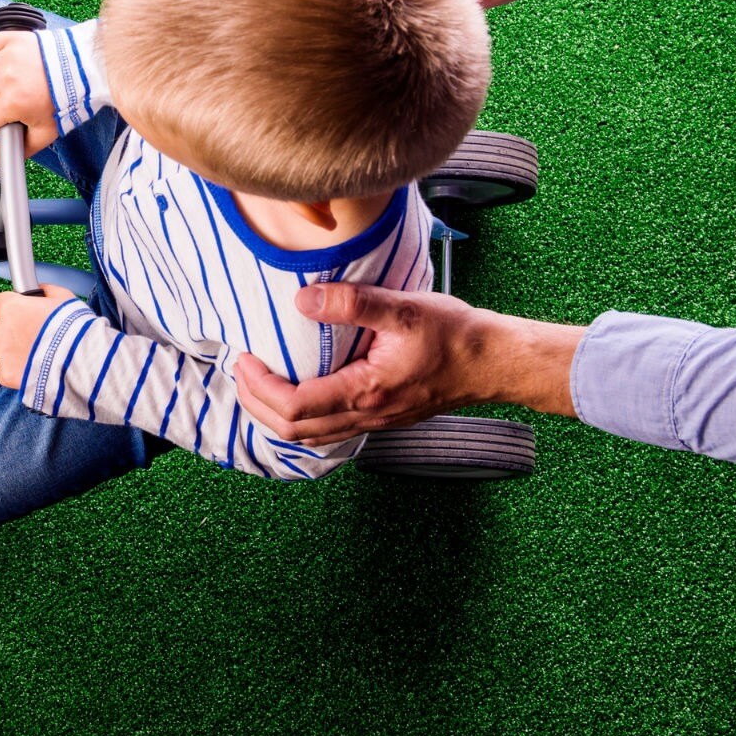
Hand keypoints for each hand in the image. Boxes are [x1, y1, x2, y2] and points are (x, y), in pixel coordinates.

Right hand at [0, 31, 57, 157]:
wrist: (85, 70)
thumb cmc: (66, 101)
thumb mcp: (46, 131)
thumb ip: (21, 147)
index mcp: (13, 102)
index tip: (5, 120)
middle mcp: (7, 78)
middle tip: (10, 103)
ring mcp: (8, 56)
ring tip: (8, 83)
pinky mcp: (12, 39)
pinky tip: (3, 64)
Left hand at [0, 284, 77, 388]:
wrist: (79, 360)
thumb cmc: (73, 328)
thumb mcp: (64, 298)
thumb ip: (47, 291)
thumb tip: (41, 290)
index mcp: (12, 307)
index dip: (10, 307)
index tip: (21, 311)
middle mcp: (2, 329)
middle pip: (2, 328)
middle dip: (17, 331)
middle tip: (38, 335)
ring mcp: (3, 353)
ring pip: (3, 350)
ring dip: (16, 351)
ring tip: (40, 354)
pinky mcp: (7, 374)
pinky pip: (4, 371)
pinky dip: (14, 371)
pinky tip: (32, 368)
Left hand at [232, 282, 581, 444]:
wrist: (495, 361)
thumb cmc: (455, 334)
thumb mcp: (403, 308)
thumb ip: (351, 303)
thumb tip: (302, 299)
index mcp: (366, 392)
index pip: (294, 406)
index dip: (260, 387)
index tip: (245, 358)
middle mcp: (367, 416)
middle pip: (294, 430)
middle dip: (257, 403)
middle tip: (240, 370)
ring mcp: (376, 422)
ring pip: (310, 436)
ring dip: (276, 415)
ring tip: (258, 383)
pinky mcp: (383, 418)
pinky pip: (330, 431)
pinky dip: (301, 419)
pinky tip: (296, 396)